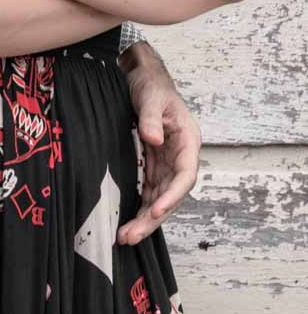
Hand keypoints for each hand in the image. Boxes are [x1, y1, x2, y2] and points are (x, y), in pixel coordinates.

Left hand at [117, 43, 201, 244]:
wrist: (143, 76)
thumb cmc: (152, 84)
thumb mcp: (151, 96)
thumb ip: (152, 117)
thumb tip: (153, 139)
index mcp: (188, 141)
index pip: (185, 175)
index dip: (172, 196)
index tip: (156, 211)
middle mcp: (180, 156)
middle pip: (172, 194)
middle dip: (154, 217)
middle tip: (132, 235)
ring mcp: (166, 162)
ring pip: (159, 197)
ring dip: (145, 218)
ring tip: (125, 237)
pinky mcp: (153, 164)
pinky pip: (149, 190)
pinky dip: (140, 206)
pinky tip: (127, 222)